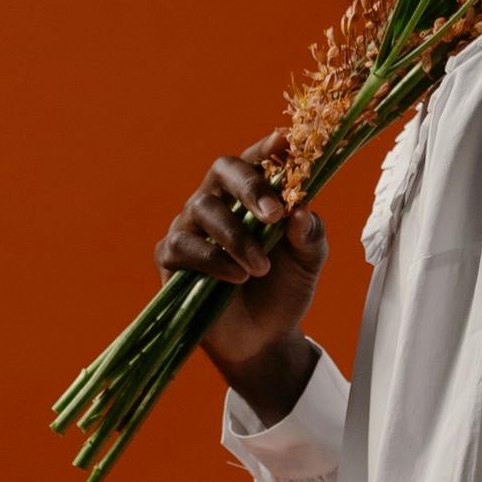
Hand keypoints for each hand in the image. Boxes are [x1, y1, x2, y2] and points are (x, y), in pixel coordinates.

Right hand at [160, 127, 329, 421]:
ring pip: (204, 209)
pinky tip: (236, 278)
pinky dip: (212, 260)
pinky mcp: (171, 258)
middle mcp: (217, 200)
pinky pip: (183, 246)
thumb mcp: (308, 262)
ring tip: (260, 268)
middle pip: (223, 170)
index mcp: (251, 193)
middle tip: (274, 214)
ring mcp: (190, 226)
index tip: (284, 142)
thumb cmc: (284, 289)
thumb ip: (310, 235)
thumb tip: (302, 211)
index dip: (266, 148)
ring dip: (237, 237)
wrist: (265, 339)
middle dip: (250, 187)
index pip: (255, 158)